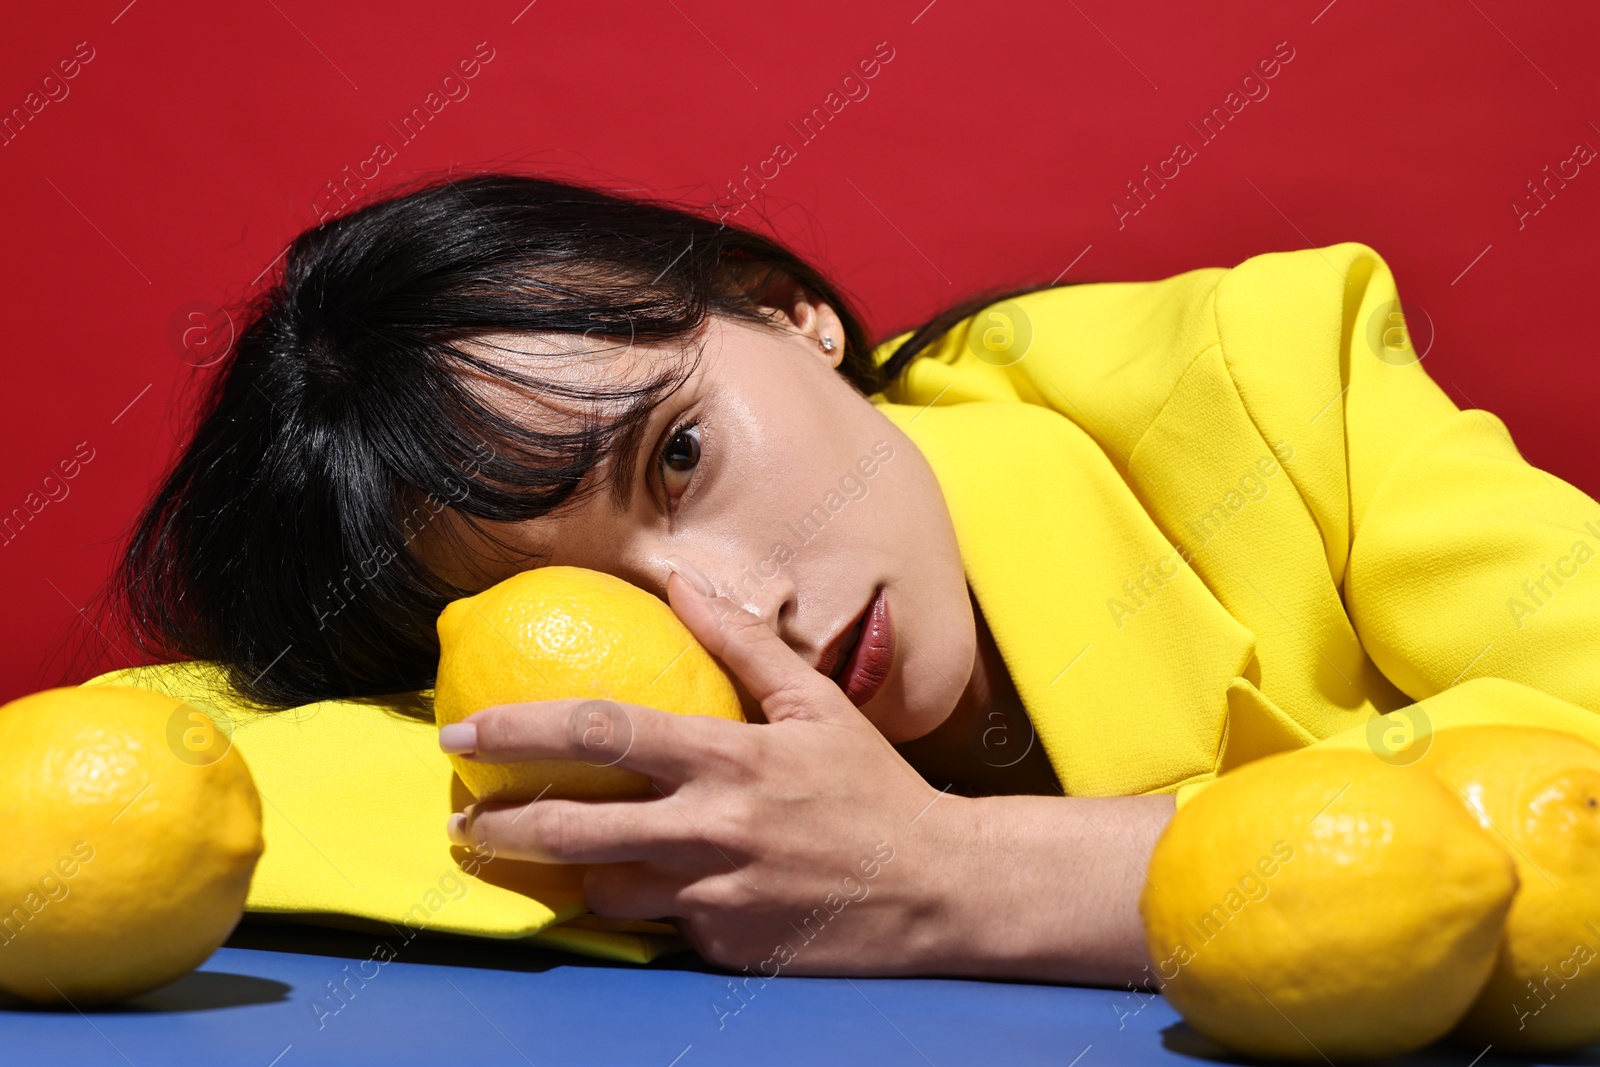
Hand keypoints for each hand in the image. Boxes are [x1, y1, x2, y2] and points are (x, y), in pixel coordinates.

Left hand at [445, 570, 968, 976]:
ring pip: (604, 890)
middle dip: (499, 826)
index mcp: (730, 759)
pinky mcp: (725, 946)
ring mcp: (716, 895)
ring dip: (573, 873)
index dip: (520, 729)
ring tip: (551, 858)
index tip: (465, 729)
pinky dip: (653, 905)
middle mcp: (713, 830)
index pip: (601, 734)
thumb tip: (680, 584)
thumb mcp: (816, 704)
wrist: (939, 889)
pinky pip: (662, 927)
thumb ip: (742, 643)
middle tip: (462, 821)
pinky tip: (663, 889)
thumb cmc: (873, 789)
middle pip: (573, 830)